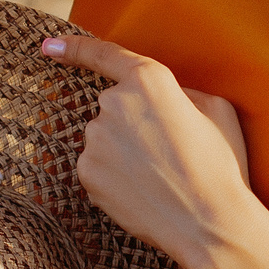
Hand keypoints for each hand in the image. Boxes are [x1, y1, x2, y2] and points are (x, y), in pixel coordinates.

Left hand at [43, 31, 268, 268]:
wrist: (208, 223)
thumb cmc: (220, 165)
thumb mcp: (217, 110)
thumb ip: (183, 92)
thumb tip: (168, 97)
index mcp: (149, 80)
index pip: (104, 55)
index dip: (74, 47)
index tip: (49, 46)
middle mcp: (113, 103)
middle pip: (114, 106)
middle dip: (135, 124)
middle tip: (168, 153)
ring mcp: (95, 139)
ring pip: (105, 139)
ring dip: (125, 152)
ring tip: (160, 177)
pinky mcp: (86, 172)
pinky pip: (97, 167)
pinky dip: (115, 177)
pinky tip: (143, 191)